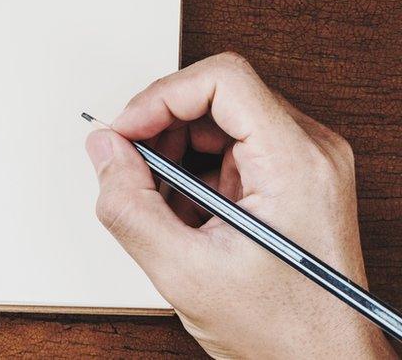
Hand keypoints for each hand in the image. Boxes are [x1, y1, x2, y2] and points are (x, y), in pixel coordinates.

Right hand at [85, 53, 394, 357]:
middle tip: (129, 167)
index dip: (160, 97)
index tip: (125, 130)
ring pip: (216, 122)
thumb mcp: (185, 273)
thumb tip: (104, 151)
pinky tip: (182, 217)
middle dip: (160, 127)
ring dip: (172, 154)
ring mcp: (300, 165)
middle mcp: (308, 152)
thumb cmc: (285, 333)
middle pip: (216, 96)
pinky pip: (225, 152)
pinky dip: (190, 175)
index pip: (222, 80)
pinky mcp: (287, 182)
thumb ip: (130, 206)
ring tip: (157, 203)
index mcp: (296, 163)